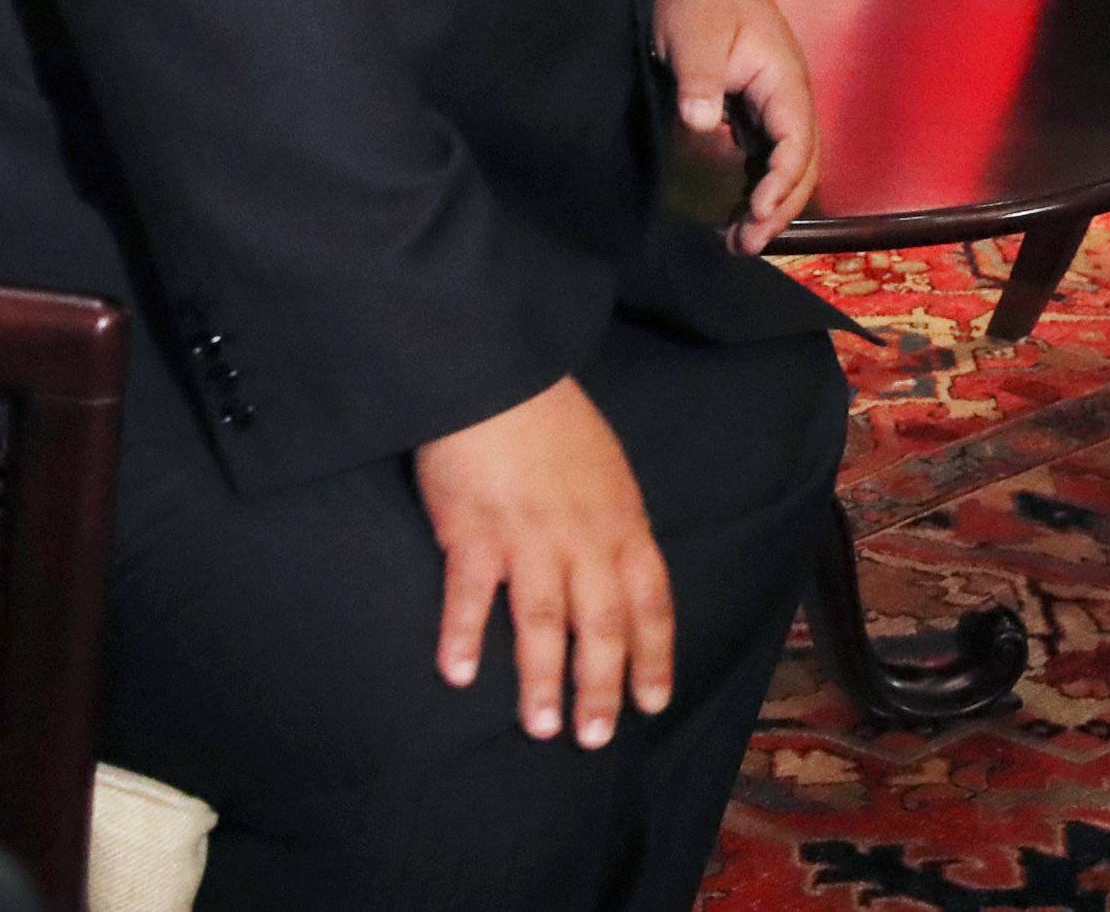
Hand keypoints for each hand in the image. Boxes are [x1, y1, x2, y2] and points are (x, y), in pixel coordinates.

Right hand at [413, 378, 672, 746]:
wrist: (496, 371)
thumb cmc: (548, 412)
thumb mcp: (604, 463)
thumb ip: (612, 517)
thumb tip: (617, 563)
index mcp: (621, 520)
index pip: (650, 602)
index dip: (652, 656)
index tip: (650, 702)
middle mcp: (582, 540)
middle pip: (599, 627)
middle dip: (600, 688)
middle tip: (593, 737)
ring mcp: (527, 540)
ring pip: (542, 625)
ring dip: (541, 681)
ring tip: (539, 726)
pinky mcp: (472, 533)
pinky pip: (471, 597)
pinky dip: (464, 638)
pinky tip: (457, 674)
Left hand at [654, 0, 818, 253]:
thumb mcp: (696, 33)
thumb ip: (701, 77)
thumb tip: (701, 121)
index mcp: (784, 79)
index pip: (797, 143)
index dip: (781, 182)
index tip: (756, 211)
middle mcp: (788, 96)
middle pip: (799, 163)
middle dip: (779, 207)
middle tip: (745, 244)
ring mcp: (772, 103)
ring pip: (786, 163)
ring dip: (770, 202)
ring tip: (740, 241)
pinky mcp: (752, 106)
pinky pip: (767, 153)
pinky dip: (757, 184)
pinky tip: (737, 209)